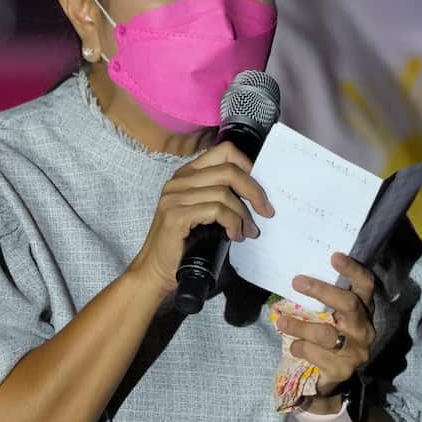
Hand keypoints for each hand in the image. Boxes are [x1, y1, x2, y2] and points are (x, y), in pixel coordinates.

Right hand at [126, 141, 273, 296]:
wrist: (156, 270)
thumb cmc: (184, 244)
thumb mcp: (205, 213)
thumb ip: (222, 197)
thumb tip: (257, 196)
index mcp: (187, 175)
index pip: (224, 151)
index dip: (248, 165)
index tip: (259, 189)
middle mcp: (179, 181)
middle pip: (229, 171)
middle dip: (254, 192)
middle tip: (265, 212)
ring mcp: (175, 197)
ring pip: (225, 193)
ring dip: (243, 215)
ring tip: (247, 232)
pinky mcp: (176, 215)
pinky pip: (216, 210)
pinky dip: (232, 223)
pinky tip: (234, 235)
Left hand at [279, 253, 376, 411]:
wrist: (328, 382)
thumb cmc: (326, 340)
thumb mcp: (327, 318)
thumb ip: (321, 302)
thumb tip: (297, 279)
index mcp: (363, 310)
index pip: (365, 285)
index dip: (353, 270)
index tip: (334, 256)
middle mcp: (365, 329)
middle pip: (349, 305)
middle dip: (323, 291)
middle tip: (297, 281)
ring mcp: (357, 351)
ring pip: (327, 333)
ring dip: (300, 326)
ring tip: (281, 321)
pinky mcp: (343, 370)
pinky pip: (317, 354)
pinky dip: (300, 348)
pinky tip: (294, 346)